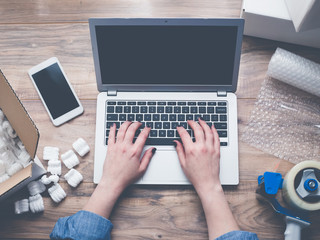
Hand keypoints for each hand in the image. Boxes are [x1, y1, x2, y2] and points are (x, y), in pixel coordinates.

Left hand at [84, 121, 154, 218]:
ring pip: (121, 130)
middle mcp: (126, 147)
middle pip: (131, 130)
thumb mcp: (141, 169)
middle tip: (139, 123)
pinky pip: (111, 136)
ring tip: (129, 122)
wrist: (113, 181)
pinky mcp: (110, 148)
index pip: (142, 136)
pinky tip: (114, 126)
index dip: (146, 130)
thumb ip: (148, 157)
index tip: (147, 128)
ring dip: (126, 124)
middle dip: (136, 124)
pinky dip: (112, 129)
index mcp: (135, 152)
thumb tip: (152, 149)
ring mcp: (117, 147)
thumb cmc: (126, 177)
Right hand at [175, 119, 238, 238]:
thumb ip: (179, 150)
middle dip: (193, 123)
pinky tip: (212, 128)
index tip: (179, 127)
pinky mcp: (217, 151)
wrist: (207, 182)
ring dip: (204, 124)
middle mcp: (201, 147)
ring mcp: (210, 148)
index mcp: (191, 150)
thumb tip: (176, 142)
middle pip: (197, 129)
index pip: (185, 135)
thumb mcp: (183, 163)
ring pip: (208, 131)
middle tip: (190, 121)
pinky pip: (216, 138)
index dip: (181, 129)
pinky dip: (214, 131)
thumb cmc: (195, 175)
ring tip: (201, 121)